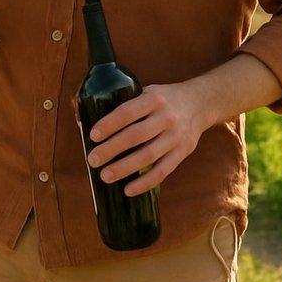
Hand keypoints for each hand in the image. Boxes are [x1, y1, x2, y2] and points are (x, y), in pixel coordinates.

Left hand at [85, 82, 208, 196]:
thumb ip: (120, 104)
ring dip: (125, 168)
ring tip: (105, 176)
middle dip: (111, 149)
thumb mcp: (145, 92)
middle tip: (92, 160)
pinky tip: (128, 190)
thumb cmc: (162, 100)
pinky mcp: (183, 152)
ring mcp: (176, 136)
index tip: (92, 136)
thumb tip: (82, 119)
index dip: (109, 124)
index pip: (127, 112)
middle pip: (136, 136)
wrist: (200, 103)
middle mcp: (166, 117)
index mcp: (153, 99)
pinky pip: (163, 171)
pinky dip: (145, 183)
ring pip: (149, 156)